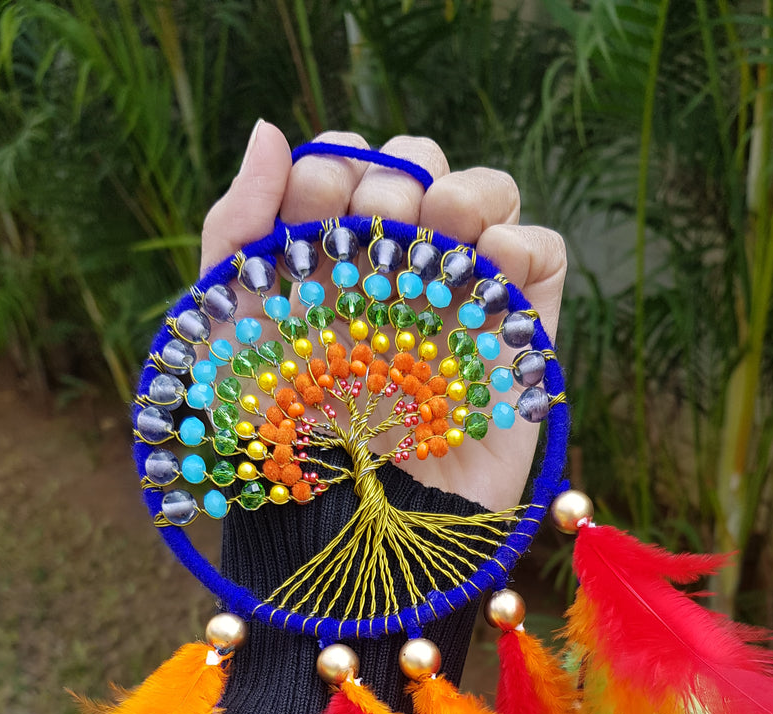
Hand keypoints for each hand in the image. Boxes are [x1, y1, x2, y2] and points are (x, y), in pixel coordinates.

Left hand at [201, 123, 566, 511]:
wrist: (357, 525)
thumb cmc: (282, 443)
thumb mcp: (230, 332)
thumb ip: (237, 227)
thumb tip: (270, 130)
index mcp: (328, 265)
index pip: (345, 169)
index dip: (333, 166)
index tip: (314, 206)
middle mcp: (396, 275)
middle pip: (418, 168)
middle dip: (395, 177)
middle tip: (376, 227)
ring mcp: (461, 301)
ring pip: (486, 195)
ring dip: (464, 191)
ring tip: (439, 230)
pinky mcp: (518, 335)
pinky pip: (541, 254)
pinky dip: (521, 242)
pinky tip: (486, 270)